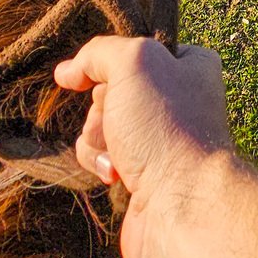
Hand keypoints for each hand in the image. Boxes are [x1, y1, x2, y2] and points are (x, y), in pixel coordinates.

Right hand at [56, 38, 230, 257]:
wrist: (183, 207)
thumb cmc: (166, 128)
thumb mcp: (133, 63)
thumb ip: (98, 53)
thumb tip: (67, 71)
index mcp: (190, 65)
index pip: (136, 51)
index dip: (114, 66)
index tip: (108, 80)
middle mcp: (181, 99)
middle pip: (113, 90)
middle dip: (102, 107)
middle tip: (116, 122)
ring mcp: (161, 139)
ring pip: (103, 124)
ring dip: (98, 137)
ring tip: (118, 154)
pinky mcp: (143, 173)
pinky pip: (104, 158)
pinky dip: (102, 164)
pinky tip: (117, 175)